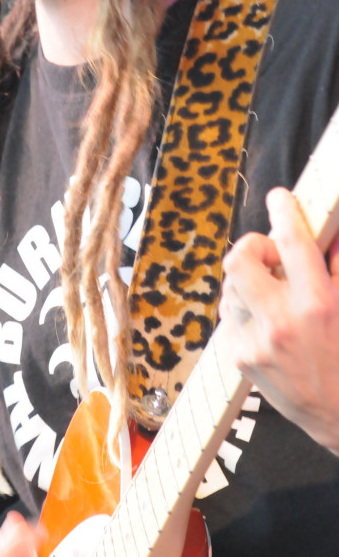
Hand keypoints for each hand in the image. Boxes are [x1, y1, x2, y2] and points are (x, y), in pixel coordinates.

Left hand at [219, 187, 338, 454]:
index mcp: (318, 304)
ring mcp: (256, 341)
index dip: (284, 210)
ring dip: (249, 279)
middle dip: (253, 245)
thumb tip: (327, 231)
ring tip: (272, 290)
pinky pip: (229, 314)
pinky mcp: (240, 357)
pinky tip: (266, 318)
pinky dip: (244, 308)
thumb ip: (338, 264)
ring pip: (231, 285)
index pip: (293, 242)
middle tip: (271, 252)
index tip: (280, 198)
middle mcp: (281, 321)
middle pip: (239, 258)